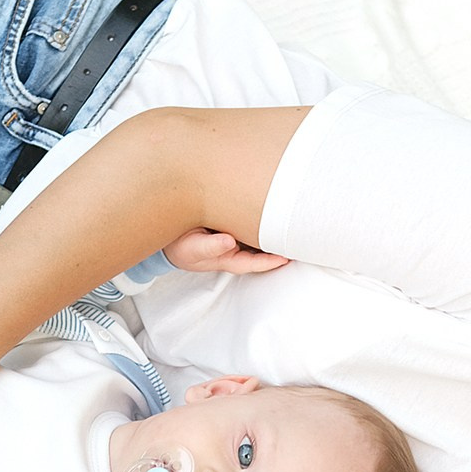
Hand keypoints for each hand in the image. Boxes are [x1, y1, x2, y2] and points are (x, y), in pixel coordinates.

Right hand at [162, 228, 289, 275]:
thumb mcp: (191, 248)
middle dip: (281, 247)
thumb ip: (210, 246)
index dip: (271, 261)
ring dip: (275, 232)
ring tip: (294, 223)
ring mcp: (237, 237)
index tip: (286, 257)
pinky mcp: (234, 225)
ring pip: (260, 237)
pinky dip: (263, 219)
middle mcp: (237, 248)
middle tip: (301, 238)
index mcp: (229, 258)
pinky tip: (273, 209)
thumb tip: (229, 241)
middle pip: (263, 250)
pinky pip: (252, 224)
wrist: (169, 235)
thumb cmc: (180, 246)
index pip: (255, 263)